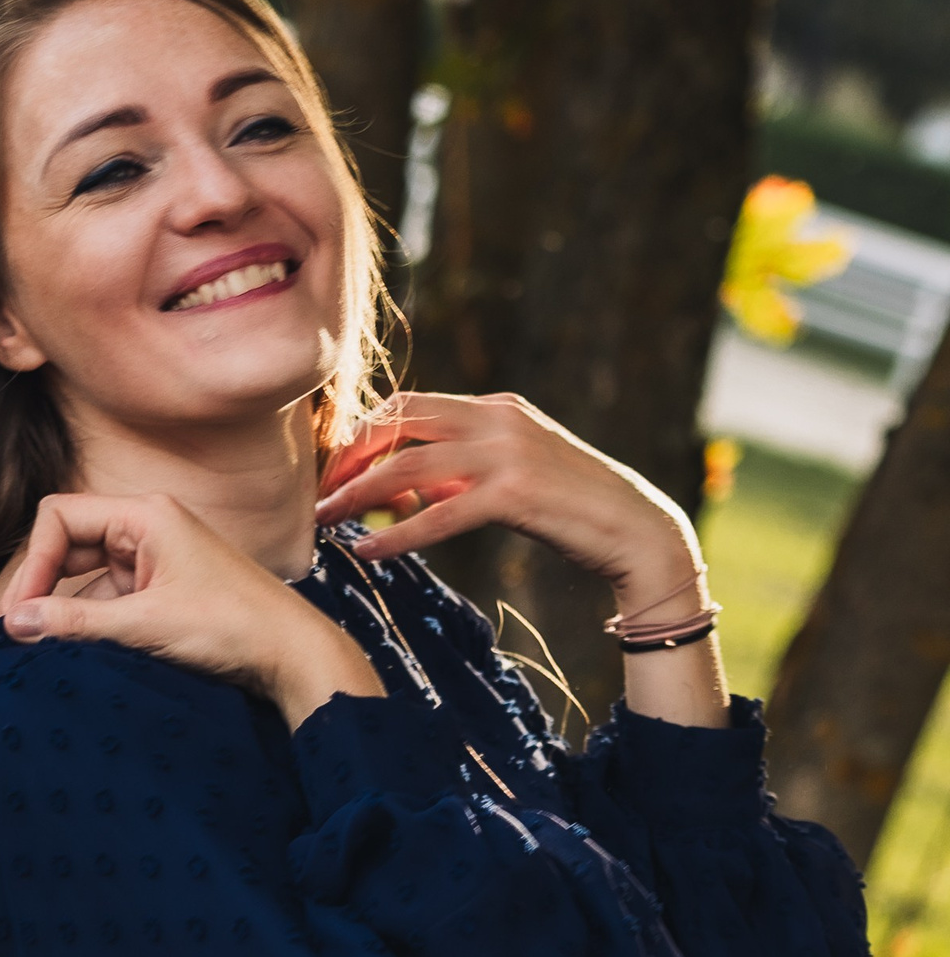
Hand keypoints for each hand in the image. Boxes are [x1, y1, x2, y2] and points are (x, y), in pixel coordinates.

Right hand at [2, 493, 381, 727]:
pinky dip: (91, 622)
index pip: (59, 517)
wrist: (293, 655)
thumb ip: (74, 622)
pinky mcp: (162, 588)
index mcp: (146, 515)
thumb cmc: (232, 627)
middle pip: (68, 542)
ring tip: (48, 649)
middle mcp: (148, 527)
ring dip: (66, 609)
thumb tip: (14, 624)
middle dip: (42, 585)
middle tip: (21, 632)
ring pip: (85, 574)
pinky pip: (109, 596)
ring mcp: (156, 558)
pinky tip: (81, 651)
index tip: (22, 612)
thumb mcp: (144, 625)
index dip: (33, 563)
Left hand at [314, 393, 702, 615]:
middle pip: (398, 423)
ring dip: (357, 495)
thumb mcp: (509, 471)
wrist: (636, 529)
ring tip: (326, 521)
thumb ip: (459, 468)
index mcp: (496, 407)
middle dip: (349, 456)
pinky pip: (438, 514)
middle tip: (320, 492)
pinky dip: (396, 534)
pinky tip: (368, 552)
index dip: (363, 433)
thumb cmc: (568, 507)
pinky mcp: (515, 495)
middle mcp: (498, 419)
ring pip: (408, 466)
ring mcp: (507, 453)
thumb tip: (399, 486)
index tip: (335, 467)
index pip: (410, 405)